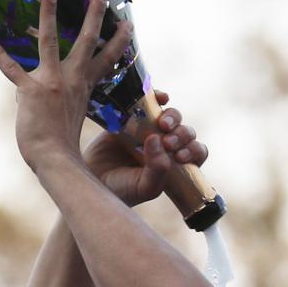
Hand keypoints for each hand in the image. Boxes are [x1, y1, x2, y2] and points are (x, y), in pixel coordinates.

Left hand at [0, 0, 136, 165]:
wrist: (55, 159)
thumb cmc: (61, 145)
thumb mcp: (68, 118)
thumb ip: (56, 100)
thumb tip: (29, 94)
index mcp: (84, 86)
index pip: (107, 59)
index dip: (119, 42)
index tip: (128, 24)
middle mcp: (72, 79)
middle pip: (87, 40)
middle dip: (95, 13)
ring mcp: (52, 81)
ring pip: (50, 40)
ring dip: (49, 12)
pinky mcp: (31, 89)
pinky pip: (11, 68)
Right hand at [85, 94, 207, 207]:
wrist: (91, 180)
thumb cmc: (120, 189)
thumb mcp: (143, 187)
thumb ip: (158, 170)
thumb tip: (159, 139)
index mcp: (175, 164)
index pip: (196, 152)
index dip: (193, 150)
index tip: (180, 156)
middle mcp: (165, 145)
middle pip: (185, 132)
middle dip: (182, 134)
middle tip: (167, 142)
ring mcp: (149, 130)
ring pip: (172, 116)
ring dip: (173, 117)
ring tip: (161, 124)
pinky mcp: (132, 117)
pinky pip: (151, 102)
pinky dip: (159, 96)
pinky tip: (161, 98)